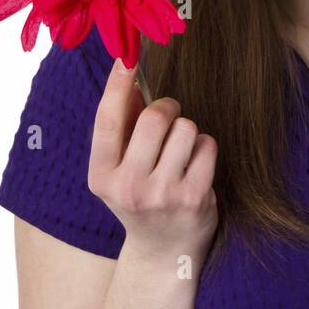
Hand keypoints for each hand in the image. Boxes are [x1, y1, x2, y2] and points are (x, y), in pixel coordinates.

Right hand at [87, 58, 218, 265]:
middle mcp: (127, 187)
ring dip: (188, 131)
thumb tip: (126, 75)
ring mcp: (162, 194)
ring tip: (181, 154)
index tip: (126, 56)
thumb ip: (120, 126)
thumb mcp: (119, 168)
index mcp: (101, 176)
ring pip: (185, 127)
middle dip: (166, 108)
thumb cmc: (142, 196)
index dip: (116, 85)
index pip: (107, 121)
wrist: (165, 252)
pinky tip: (195, 168)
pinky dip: (204, 148)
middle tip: (168, 119)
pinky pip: (206, 145)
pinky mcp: (194, 197)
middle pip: (154, 117)